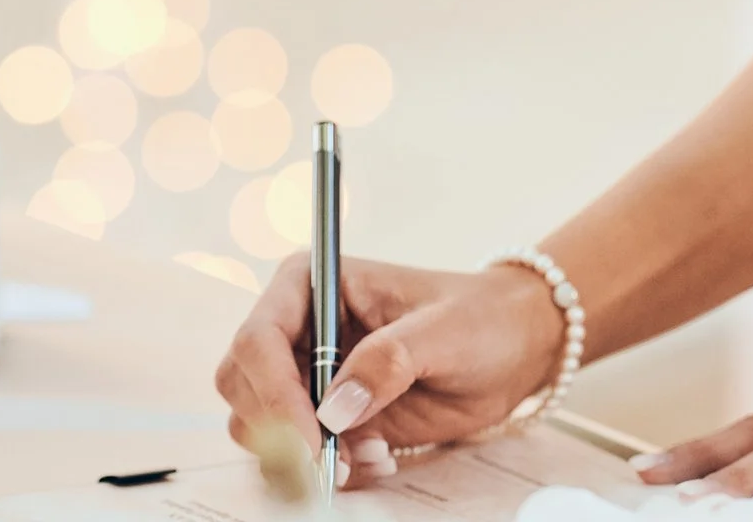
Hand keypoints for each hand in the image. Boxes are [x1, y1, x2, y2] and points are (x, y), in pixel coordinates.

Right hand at [216, 254, 566, 486]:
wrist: (511, 347)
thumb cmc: (479, 318)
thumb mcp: (444, 330)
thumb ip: (389, 360)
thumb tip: (334, 409)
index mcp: (312, 284)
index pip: (258, 338)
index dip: (274, 391)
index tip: (312, 434)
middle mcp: (297, 328)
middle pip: (242, 386)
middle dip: (279, 431)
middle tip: (330, 462)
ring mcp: (306, 375)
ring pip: (257, 426)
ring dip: (301, 456)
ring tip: (368, 457)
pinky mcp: (325, 416)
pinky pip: (295, 454)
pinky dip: (325, 469)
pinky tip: (377, 459)